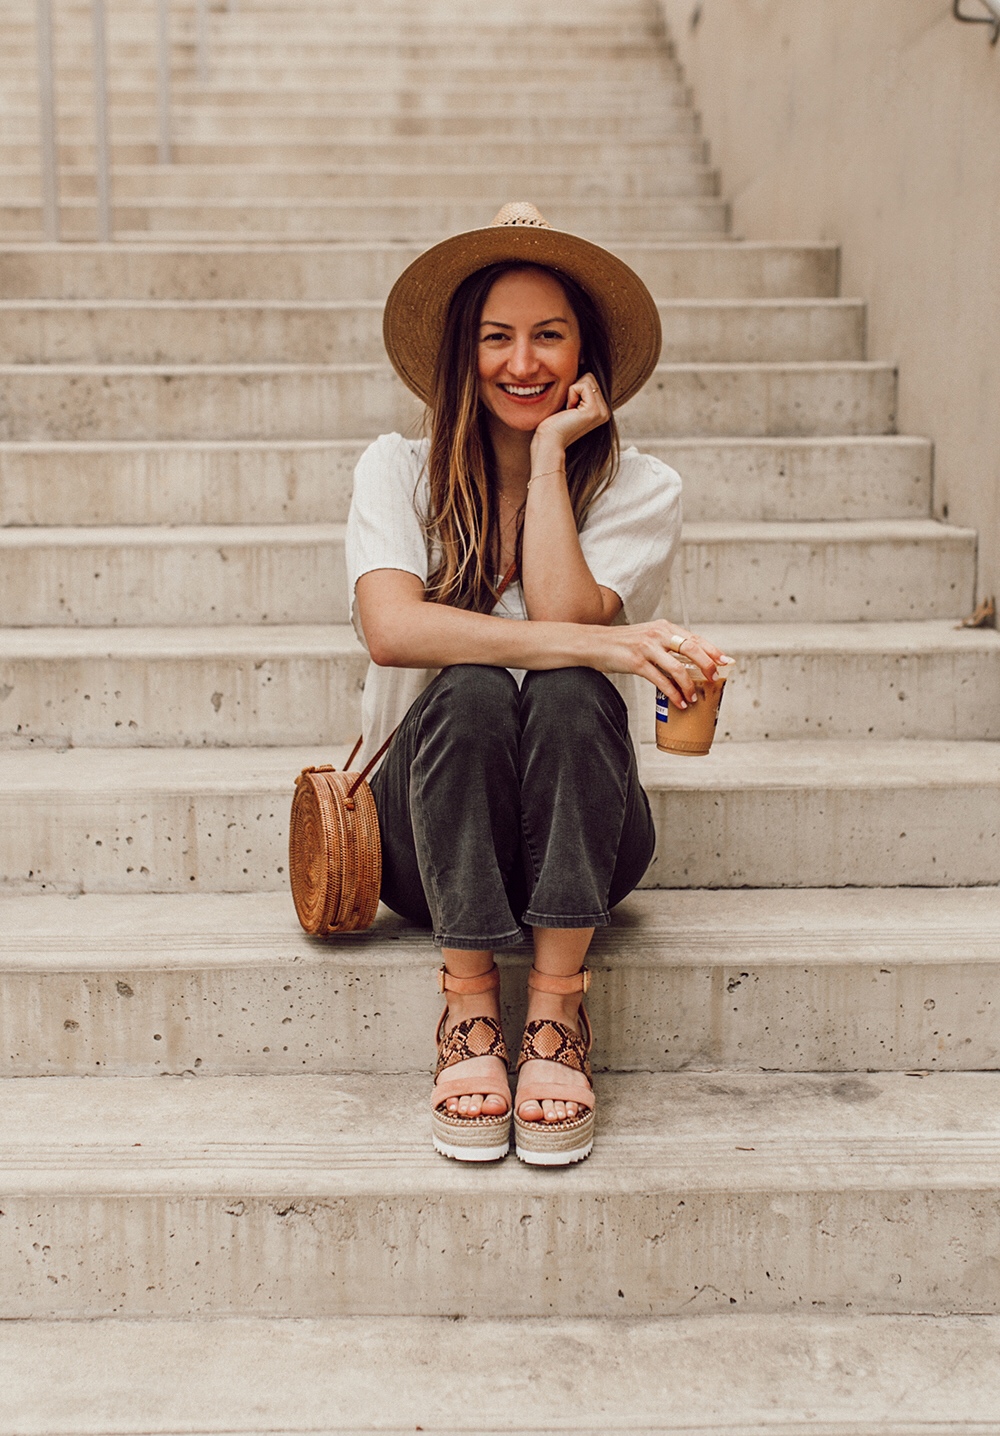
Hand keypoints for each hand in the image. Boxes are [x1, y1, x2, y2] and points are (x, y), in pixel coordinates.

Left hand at [530, 372, 610, 459]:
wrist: (549, 440)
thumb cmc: (553, 423)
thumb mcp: (569, 401)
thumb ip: (578, 388)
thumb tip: (581, 361)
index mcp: (600, 409)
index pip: (590, 380)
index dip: (574, 388)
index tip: (568, 407)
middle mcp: (605, 411)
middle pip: (590, 377)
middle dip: (574, 388)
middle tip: (568, 408)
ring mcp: (602, 412)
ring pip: (587, 378)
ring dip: (572, 391)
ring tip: (568, 410)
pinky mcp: (595, 410)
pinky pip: (582, 385)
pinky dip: (571, 394)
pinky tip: (569, 410)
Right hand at [591, 620, 730, 708]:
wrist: (594, 643)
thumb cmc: (622, 643)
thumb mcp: (647, 637)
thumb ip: (666, 644)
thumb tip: (688, 662)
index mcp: (664, 628)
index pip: (695, 638)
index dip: (712, 650)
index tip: (725, 661)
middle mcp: (658, 635)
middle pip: (691, 649)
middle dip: (707, 666)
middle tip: (714, 679)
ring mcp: (647, 648)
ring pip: (677, 668)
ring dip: (689, 686)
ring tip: (694, 698)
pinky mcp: (636, 663)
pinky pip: (661, 681)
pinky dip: (673, 694)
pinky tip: (679, 702)